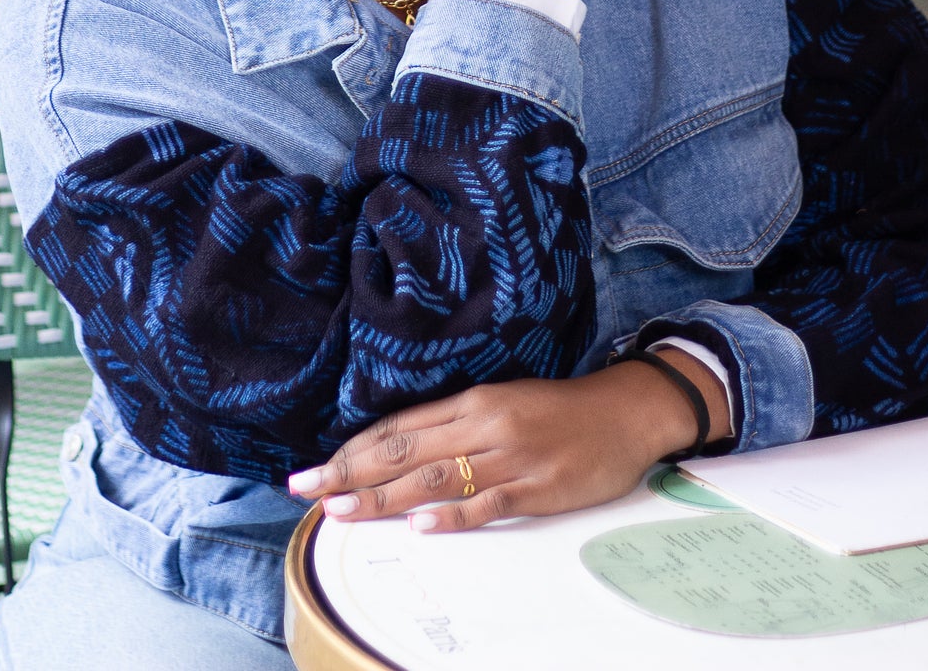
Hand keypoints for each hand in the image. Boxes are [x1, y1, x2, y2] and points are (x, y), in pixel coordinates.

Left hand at [288, 363, 714, 533]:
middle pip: (405, 451)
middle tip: (305, 488)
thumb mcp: (502, 401)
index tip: (314, 469)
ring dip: (383, 497)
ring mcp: (509, 458)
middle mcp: (483, 425)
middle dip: (350, 472)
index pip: (399, 427)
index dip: (353, 449)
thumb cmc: (558, 410)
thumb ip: (455, 424)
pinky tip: (422, 525)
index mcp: (472, 401)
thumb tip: (400, 448)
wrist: (623, 412)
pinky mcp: (536, 489)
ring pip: (435, 478)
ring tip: (341, 510)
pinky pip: (488, 503)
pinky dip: (453, 516)